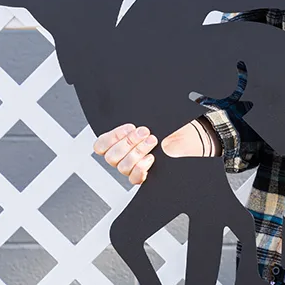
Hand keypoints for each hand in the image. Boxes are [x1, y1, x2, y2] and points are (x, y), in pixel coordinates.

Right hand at [92, 121, 210, 184]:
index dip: (112, 137)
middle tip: (144, 132)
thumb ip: (139, 118)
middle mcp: (122, 157)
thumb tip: (129, 106)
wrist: (184, 140)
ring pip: (122, 167)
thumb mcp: (151, 119)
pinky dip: (141, 168)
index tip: (130, 127)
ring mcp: (132, 168)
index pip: (100, 145)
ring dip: (137, 152)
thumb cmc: (166, 129)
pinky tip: (151, 158)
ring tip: (152, 141)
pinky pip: (134, 178)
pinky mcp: (143, 177)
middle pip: (111, 157)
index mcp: (118, 142)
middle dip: (128, 142)